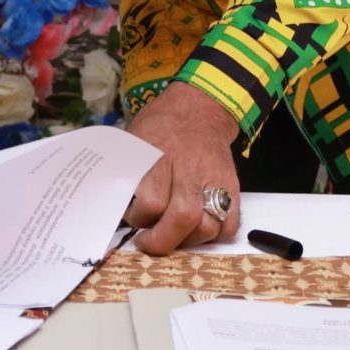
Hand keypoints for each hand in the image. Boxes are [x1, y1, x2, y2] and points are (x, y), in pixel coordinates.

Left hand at [122, 83, 242, 254]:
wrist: (201, 108)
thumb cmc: (161, 125)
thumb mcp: (136, 140)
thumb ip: (129, 172)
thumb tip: (116, 206)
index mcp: (162, 157)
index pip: (151, 201)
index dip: (138, 218)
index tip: (131, 218)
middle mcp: (190, 170)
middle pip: (182, 218)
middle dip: (162, 240)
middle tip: (147, 242)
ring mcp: (215, 180)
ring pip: (207, 227)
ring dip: (186, 241)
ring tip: (172, 236)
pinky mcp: (232, 187)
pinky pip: (229, 225)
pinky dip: (214, 235)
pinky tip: (196, 229)